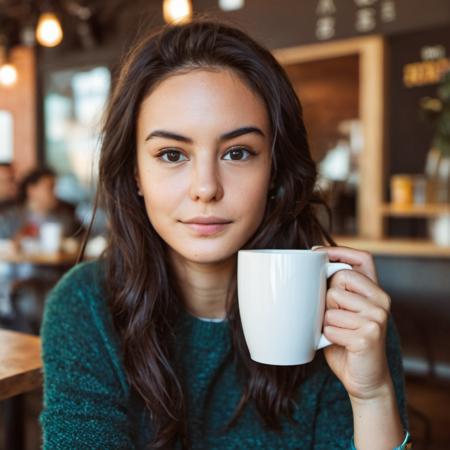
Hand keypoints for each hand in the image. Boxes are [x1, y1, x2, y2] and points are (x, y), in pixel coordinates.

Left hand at [314, 246, 391, 400]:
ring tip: (340, 332)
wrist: (365, 379)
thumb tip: (310, 268)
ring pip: (331, 305)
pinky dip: (327, 337)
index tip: (316, 252)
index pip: (363, 258)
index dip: (339, 251)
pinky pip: (331, 328)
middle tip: (336, 316)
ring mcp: (377, 318)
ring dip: (326, 321)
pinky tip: (341, 344)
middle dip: (328, 298)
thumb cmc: (347, 340)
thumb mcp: (344, 310)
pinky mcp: (368, 336)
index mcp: (375, 291)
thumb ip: (338, 290)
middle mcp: (381, 301)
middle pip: (339, 280)